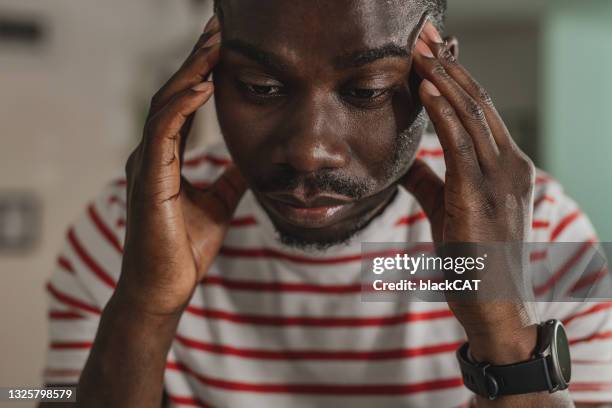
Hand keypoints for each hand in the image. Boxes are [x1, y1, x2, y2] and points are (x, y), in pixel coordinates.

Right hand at [117, 16, 245, 315]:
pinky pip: (164, 132)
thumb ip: (229, 181)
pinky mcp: (149, 179)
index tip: (223, 47)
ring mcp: (147, 165)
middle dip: (196, 60)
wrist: (165, 288)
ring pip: (166, 105)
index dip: (201, 73)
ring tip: (214, 45)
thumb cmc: (184, 249)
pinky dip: (182, 106)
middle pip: (173, 94)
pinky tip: (202, 85)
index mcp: (167, 158)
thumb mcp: (218, 206)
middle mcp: (153, 154)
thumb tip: (248, 164)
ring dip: (191, 72)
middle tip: (218, 29)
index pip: (183, 105)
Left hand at [402, 21, 537, 361]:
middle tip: (423, 37)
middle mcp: (510, 166)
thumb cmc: (473, 260)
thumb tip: (406, 163)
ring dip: (443, 80)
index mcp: (505, 167)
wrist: (494, 307)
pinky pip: (462, 146)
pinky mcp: (482, 197)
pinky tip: (428, 90)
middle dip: (448, 67)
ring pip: (472, 116)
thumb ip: (430, 183)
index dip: (454, 79)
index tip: (430, 53)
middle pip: (478, 103)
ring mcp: (501, 180)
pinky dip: (445, 114)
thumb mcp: (449, 211)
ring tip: (419, 51)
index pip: (479, 112)